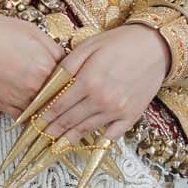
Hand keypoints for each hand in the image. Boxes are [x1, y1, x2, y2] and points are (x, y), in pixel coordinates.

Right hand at [0, 15, 63, 116]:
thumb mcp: (32, 32)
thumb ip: (55, 49)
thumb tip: (68, 63)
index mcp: (47, 66)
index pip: (71, 80)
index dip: (73, 79)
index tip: (75, 80)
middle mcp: (37, 87)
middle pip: (60, 97)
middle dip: (63, 94)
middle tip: (67, 93)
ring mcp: (22, 100)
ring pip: (45, 110)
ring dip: (49, 107)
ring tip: (51, 102)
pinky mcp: (7, 108)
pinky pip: (28, 117)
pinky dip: (33, 114)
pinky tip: (34, 107)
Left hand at [46, 25, 170, 143]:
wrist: (154, 47)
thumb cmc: (119, 42)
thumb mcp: (87, 46)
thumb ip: (67, 66)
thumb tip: (49, 84)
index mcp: (88, 81)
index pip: (58, 104)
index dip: (43, 114)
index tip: (33, 120)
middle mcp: (102, 100)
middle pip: (70, 120)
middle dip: (52, 129)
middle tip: (40, 135)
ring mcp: (118, 111)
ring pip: (87, 129)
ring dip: (70, 137)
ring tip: (56, 144)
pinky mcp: (132, 116)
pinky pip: (112, 135)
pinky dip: (99, 140)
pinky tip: (88, 142)